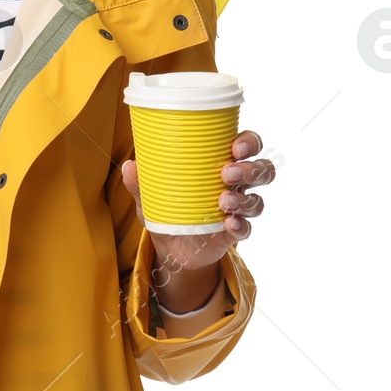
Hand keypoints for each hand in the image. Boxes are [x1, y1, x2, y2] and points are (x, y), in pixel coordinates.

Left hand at [120, 129, 272, 302]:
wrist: (170, 248)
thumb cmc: (167, 208)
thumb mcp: (151, 195)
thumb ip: (140, 182)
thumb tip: (128, 166)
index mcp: (220, 163)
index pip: (248, 145)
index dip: (250, 142)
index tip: (235, 146)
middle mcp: (236, 184)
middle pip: (262, 170)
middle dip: (250, 169)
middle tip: (226, 172)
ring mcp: (237, 209)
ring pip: (257, 200)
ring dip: (243, 198)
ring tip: (223, 200)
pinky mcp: (234, 233)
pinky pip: (247, 229)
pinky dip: (240, 226)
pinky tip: (229, 224)